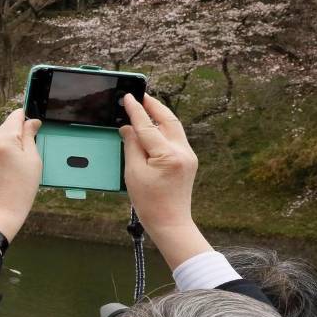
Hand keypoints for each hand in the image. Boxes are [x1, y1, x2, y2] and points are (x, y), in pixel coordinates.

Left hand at [0, 108, 42, 241]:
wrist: (1, 210)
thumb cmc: (21, 188)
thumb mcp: (32, 159)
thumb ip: (30, 136)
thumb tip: (31, 121)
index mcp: (3, 141)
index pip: (14, 117)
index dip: (26, 117)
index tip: (34, 121)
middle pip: (6, 128)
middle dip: (19, 133)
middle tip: (31, 149)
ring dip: (10, 143)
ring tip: (20, 162)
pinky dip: (3, 151)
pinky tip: (10, 166)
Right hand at [119, 95, 209, 268]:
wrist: (170, 221)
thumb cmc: (150, 202)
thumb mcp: (134, 173)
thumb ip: (131, 146)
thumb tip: (128, 128)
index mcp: (168, 155)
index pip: (148, 126)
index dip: (136, 110)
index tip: (128, 98)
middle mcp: (182, 152)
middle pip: (168, 120)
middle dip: (154, 105)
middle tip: (140, 95)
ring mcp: (188, 155)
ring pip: (174, 126)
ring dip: (160, 115)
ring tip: (146, 107)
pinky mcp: (188, 160)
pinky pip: (175, 137)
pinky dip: (164, 128)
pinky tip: (153, 126)